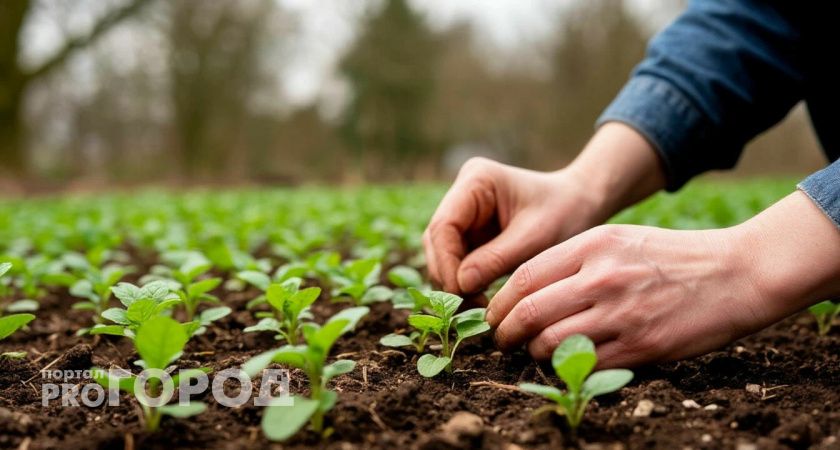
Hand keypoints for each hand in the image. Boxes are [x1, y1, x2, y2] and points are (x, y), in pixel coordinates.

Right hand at [423, 123, 666, 296]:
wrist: (582, 206)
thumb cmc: (565, 213)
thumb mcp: (536, 237)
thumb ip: (497, 258)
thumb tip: (460, 285)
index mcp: (476, 180)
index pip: (444, 225)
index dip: (446, 261)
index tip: (462, 292)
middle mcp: (463, 194)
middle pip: (437, 239)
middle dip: (448, 275)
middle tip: (468, 308)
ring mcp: (464, 213)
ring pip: (441, 253)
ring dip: (453, 282)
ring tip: (476, 308)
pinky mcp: (469, 232)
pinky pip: (455, 260)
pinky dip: (463, 282)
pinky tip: (480, 301)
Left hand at [486, 191, 839, 367]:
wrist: (735, 272)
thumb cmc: (670, 256)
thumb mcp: (618, 238)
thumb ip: (573, 259)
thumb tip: (526, 290)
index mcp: (592, 245)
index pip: (524, 276)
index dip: (500, 301)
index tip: (494, 314)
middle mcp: (602, 277)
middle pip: (529, 311)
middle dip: (504, 331)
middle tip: (501, 339)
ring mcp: (622, 313)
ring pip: (551, 343)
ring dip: (534, 351)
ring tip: (533, 350)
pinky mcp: (642, 345)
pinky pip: (587, 364)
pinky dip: (568, 367)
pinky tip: (567, 362)